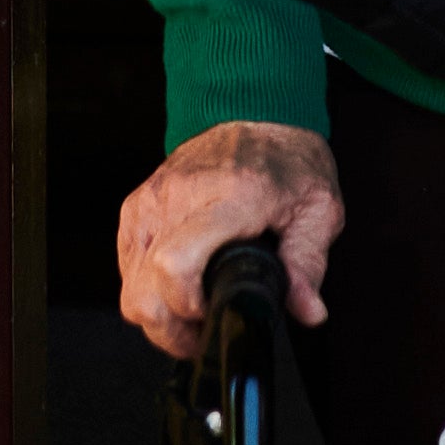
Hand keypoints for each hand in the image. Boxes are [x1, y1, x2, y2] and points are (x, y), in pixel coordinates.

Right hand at [118, 120, 343, 359]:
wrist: (255, 114)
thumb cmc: (287, 161)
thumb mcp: (318, 210)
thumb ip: (308, 264)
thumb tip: (308, 310)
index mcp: (229, 198)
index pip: (176, 263)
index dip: (187, 307)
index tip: (212, 315)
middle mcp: (181, 198)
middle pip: (143, 290)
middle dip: (170, 328)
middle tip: (203, 330)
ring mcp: (152, 201)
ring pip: (129, 286)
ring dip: (158, 312)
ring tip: (194, 311)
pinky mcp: (136, 206)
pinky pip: (127, 266)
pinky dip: (147, 287)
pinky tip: (180, 284)